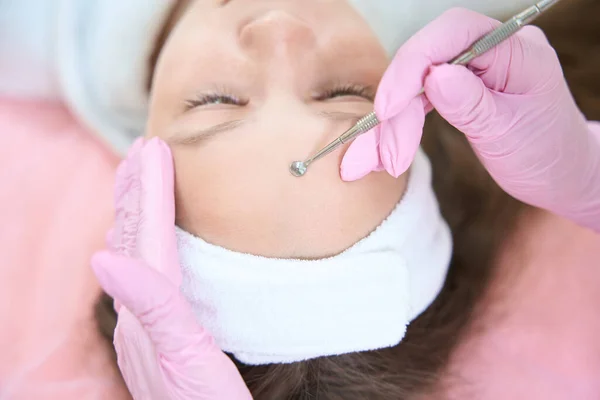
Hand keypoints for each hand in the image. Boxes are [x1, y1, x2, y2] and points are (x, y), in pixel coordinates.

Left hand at [91, 138, 251, 399]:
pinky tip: (151, 241)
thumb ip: (152, 308)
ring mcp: (150, 324)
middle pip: (134, 239)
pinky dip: (148, 244)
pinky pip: (150, 274)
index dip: (150, 191)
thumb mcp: (184, 359)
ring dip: (138, 211)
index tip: (154, 148)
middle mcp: (143, 315)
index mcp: (152, 312)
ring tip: (138, 178)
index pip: (148, 238)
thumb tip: (102, 257)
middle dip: (135, 190)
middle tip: (141, 149)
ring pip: (137, 255)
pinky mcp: (164, 334)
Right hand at [341, 8, 599, 231]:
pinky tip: (379, 153)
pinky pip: (417, 102)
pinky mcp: (456, 91)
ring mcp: (471, 71)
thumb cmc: (547, 155)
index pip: (452, 33)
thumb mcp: (509, 132)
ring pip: (413, 86)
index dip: (413, 64)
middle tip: (391, 157)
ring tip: (375, 163)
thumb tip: (433, 77)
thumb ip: (471, 104)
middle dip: (399, 111)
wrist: (560, 176)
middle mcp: (490, 52)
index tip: (388, 108)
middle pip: (425, 63)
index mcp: (515, 50)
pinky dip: (396, 129)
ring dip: (390, 126)